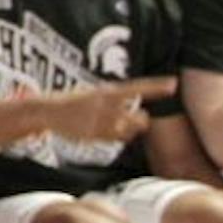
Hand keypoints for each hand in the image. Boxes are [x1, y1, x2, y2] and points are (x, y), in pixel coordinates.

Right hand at [44, 76, 170, 143]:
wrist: (48, 111)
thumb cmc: (73, 101)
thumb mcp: (94, 94)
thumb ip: (114, 100)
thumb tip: (134, 108)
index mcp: (107, 92)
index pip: (138, 88)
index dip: (157, 87)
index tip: (173, 84)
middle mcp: (108, 106)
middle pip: (141, 119)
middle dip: (142, 121)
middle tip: (137, 119)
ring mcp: (103, 122)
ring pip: (131, 131)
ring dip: (130, 130)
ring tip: (118, 125)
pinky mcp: (96, 135)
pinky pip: (117, 139)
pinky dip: (117, 136)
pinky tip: (105, 130)